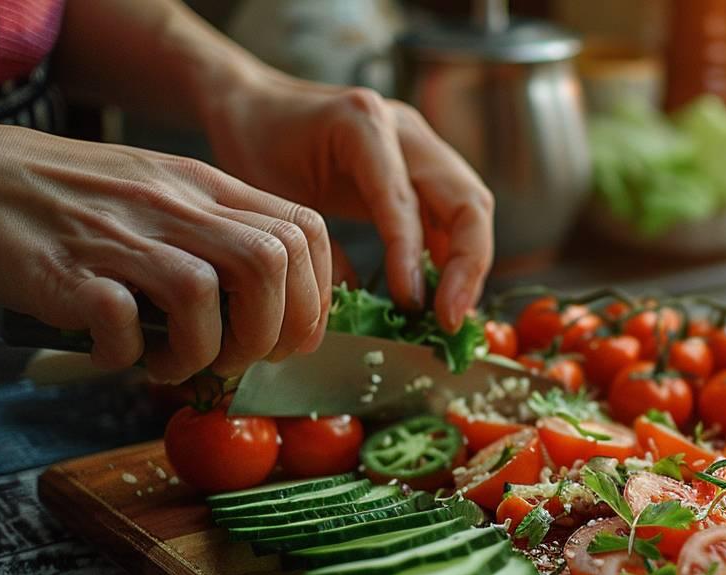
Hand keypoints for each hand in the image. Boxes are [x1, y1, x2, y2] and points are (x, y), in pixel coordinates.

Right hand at [0, 122, 330, 381]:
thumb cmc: (70, 201)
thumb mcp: (161, 194)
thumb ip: (219, 234)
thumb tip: (276, 306)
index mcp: (202, 186)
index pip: (302, 230)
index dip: (315, 295)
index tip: (293, 335)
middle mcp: (170, 205)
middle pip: (270, 261)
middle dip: (273, 330)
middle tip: (242, 359)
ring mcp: (118, 236)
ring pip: (205, 292)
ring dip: (207, 350)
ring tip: (179, 364)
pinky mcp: (65, 272)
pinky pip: (121, 321)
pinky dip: (131, 353)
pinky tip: (120, 354)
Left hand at [203, 75, 493, 332]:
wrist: (253, 104)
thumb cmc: (253, 143)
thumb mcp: (273, 196)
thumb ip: (318, 246)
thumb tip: (358, 306)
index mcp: (363, 124)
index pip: (407, 200)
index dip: (413, 258)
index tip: (409, 305)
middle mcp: (405, 129)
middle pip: (467, 200)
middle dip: (466, 266)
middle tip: (449, 320)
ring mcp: (421, 146)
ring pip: (472, 208)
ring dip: (468, 266)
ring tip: (449, 314)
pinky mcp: (424, 168)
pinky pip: (455, 215)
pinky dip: (454, 256)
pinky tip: (440, 294)